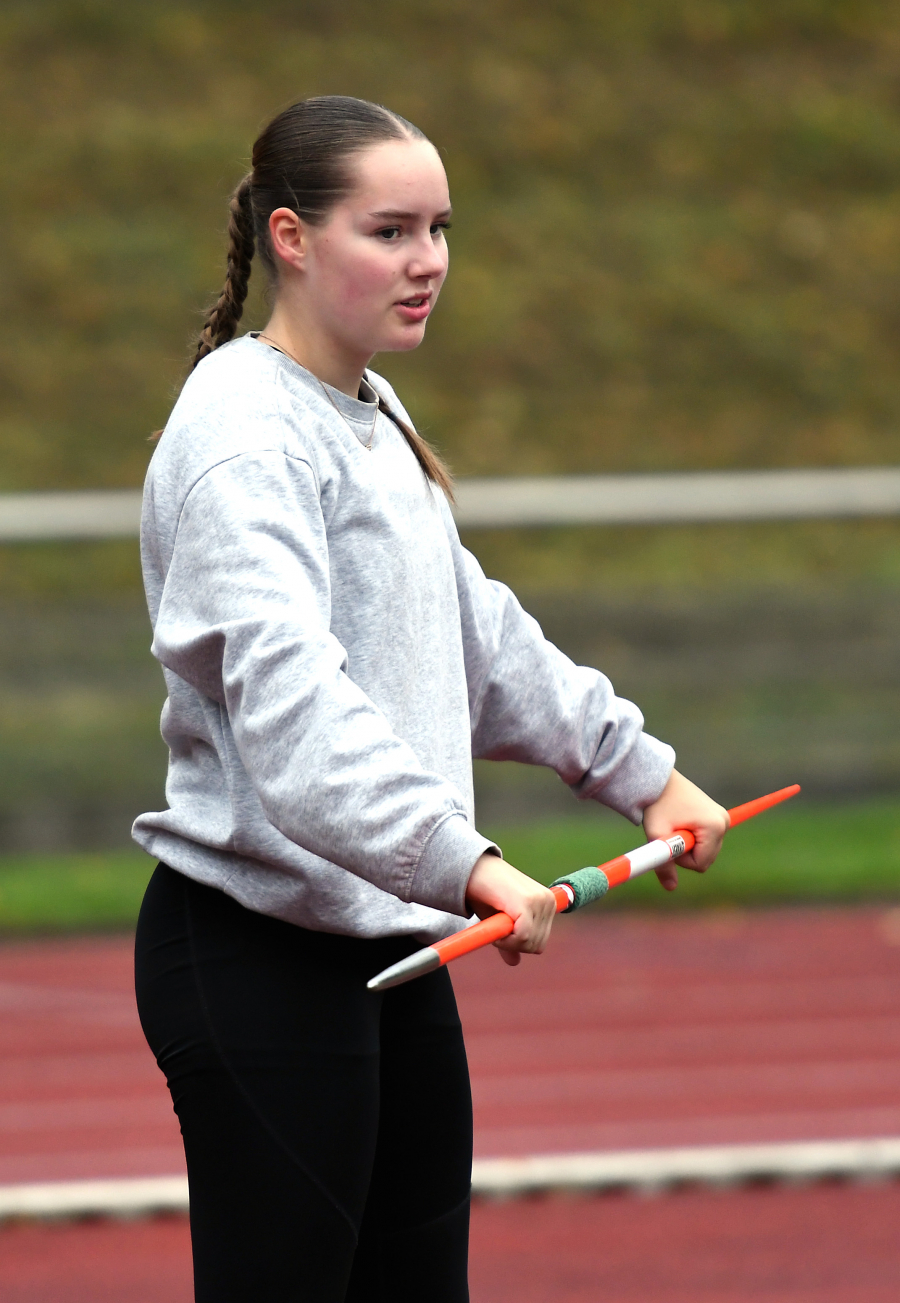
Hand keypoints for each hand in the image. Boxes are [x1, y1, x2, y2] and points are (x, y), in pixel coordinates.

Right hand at [465, 853, 556, 967]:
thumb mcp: (500, 919)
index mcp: (547, 904)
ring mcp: (540, 901)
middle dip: (514, 945)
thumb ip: (510, 938)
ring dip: (507, 941)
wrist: (471, 868)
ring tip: (494, 920)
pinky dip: (505, 940)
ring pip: (529, 943)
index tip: (502, 933)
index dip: (518, 944)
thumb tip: (515, 962)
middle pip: (537, 946)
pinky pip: (522, 937)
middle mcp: (548, 901)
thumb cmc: (485, 892)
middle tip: (495, 928)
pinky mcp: (527, 902)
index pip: (540, 942)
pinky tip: (494, 923)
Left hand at [643, 769, 729, 890]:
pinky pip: (706, 840)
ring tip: (675, 825)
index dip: (680, 859)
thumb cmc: (657, 805)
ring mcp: (722, 819)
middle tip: (670, 832)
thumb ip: (664, 863)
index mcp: (714, 827)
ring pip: (706, 851)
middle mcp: (724, 822)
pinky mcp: (717, 816)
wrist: (658, 780)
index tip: (668, 840)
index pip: (700, 864)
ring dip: (688, 846)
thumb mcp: (657, 836)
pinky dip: (692, 838)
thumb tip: (671, 888)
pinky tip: (681, 822)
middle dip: (686, 853)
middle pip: (706, 858)